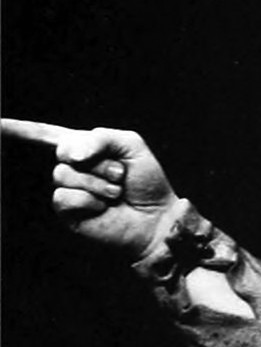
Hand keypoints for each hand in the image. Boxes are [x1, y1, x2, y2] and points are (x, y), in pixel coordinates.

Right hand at [50, 126, 180, 261]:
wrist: (156, 217)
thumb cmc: (146, 181)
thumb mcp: (130, 145)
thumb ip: (100, 138)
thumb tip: (69, 154)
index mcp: (85, 147)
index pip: (46, 134)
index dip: (19, 129)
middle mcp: (73, 167)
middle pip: (64, 151)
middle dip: (99, 161)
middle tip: (121, 174)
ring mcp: (68, 190)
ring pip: (64, 174)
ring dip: (98, 182)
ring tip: (116, 193)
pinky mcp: (67, 212)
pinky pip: (65, 197)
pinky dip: (90, 201)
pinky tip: (103, 209)